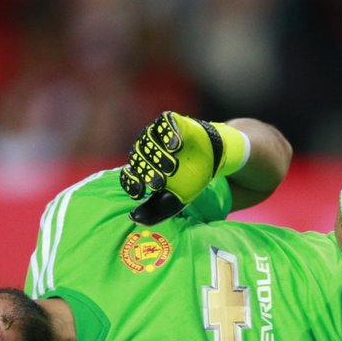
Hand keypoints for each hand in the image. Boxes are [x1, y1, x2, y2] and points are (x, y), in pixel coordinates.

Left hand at [120, 112, 246, 224]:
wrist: (212, 160)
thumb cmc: (190, 180)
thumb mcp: (174, 200)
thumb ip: (155, 211)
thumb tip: (132, 218)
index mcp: (142, 167)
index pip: (128, 174)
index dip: (132, 183)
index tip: (142, 192)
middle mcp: (146, 149)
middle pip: (137, 157)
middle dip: (147, 171)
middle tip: (160, 183)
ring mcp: (157, 134)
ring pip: (148, 139)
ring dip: (158, 154)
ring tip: (173, 166)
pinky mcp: (171, 122)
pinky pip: (164, 122)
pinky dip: (168, 132)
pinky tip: (176, 145)